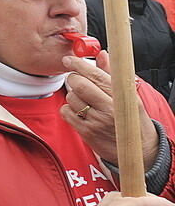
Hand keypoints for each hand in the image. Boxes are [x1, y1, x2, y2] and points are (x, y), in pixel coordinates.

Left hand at [60, 52, 158, 167]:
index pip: (96, 75)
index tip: (69, 59)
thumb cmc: (132, 119)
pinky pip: (66, 113)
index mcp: (122, 97)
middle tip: (76, 78)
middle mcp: (109, 109)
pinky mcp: (86, 132)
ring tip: (85, 99)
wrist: (140, 151)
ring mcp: (97, 122)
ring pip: (71, 98)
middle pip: (80, 84)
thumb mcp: (129, 96)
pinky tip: (80, 111)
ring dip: (73, 95)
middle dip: (74, 78)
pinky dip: (68, 109)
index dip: (80, 65)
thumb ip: (112, 75)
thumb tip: (102, 54)